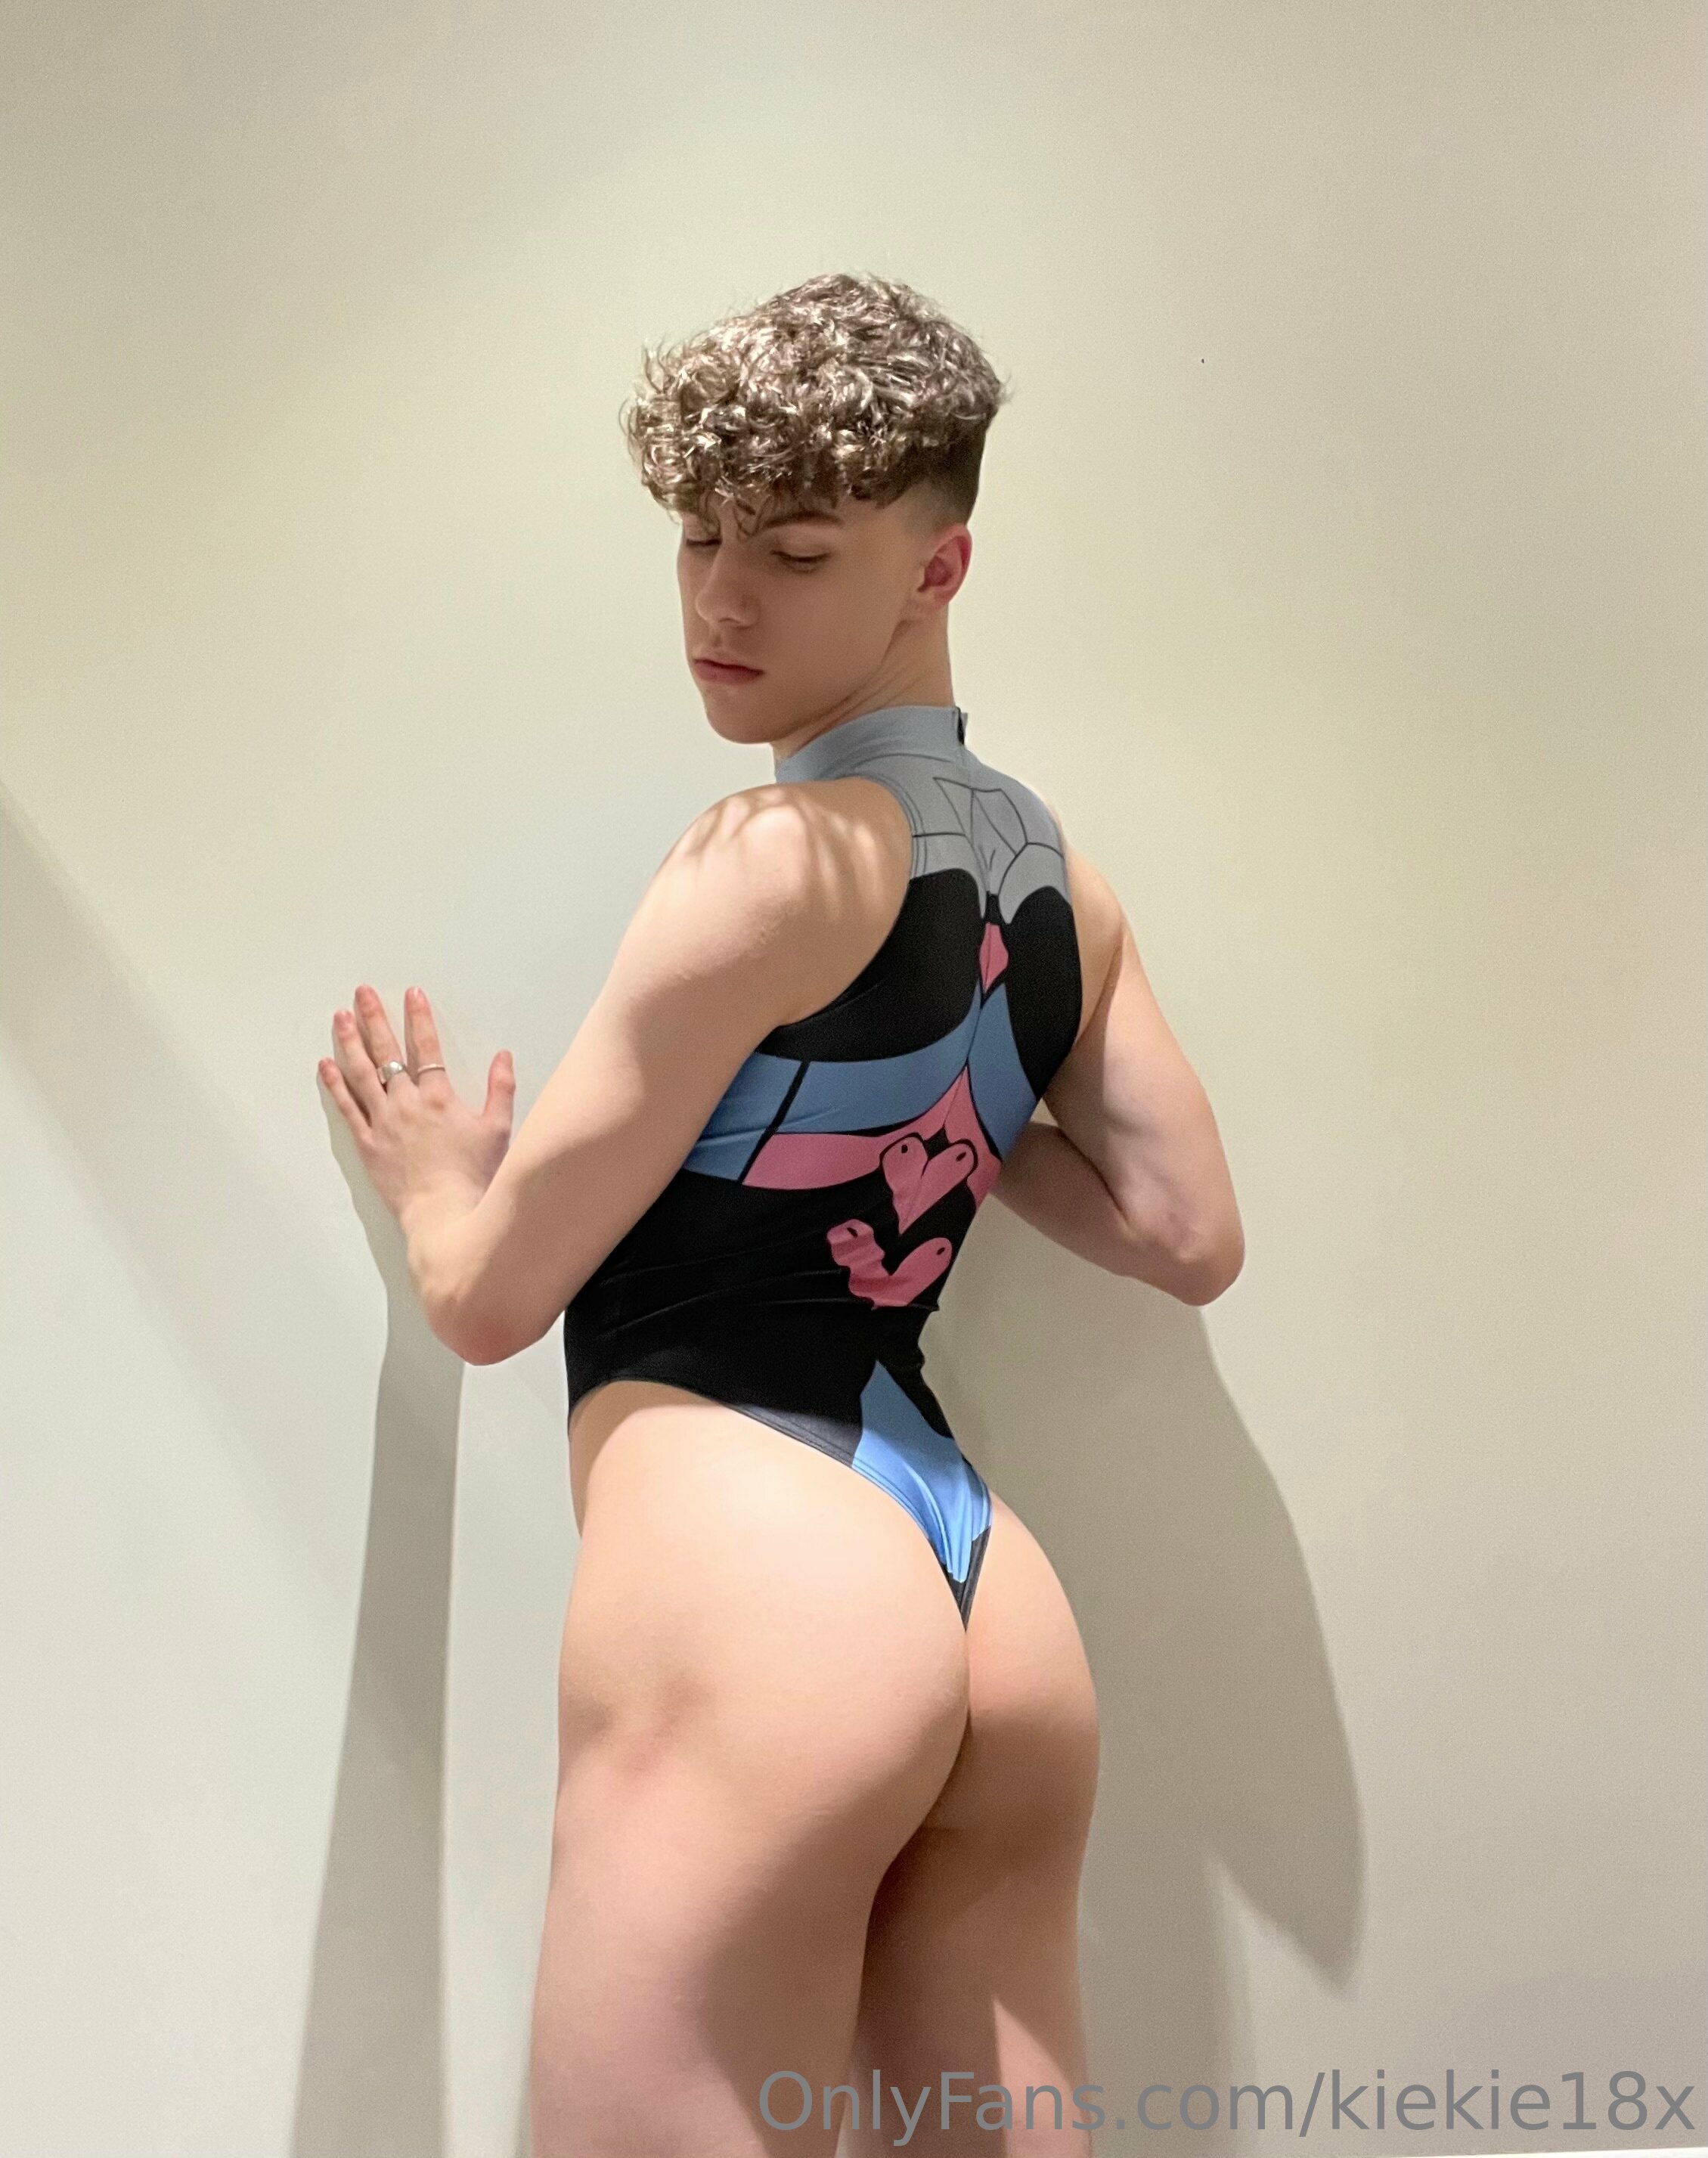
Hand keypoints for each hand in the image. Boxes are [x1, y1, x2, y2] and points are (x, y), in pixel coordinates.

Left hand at [319, 984, 514, 1226]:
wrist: (445, 1215)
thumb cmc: (474, 1176)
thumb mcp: (498, 1130)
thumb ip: (502, 1089)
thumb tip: (503, 1055)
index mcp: (439, 1098)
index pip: (427, 1046)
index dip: (419, 1017)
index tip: (412, 993)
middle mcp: (406, 1104)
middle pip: (387, 1052)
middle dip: (374, 1018)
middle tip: (361, 993)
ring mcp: (382, 1122)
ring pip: (361, 1074)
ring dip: (350, 1042)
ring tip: (340, 1017)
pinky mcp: (367, 1144)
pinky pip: (347, 1108)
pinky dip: (335, 1084)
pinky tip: (326, 1065)